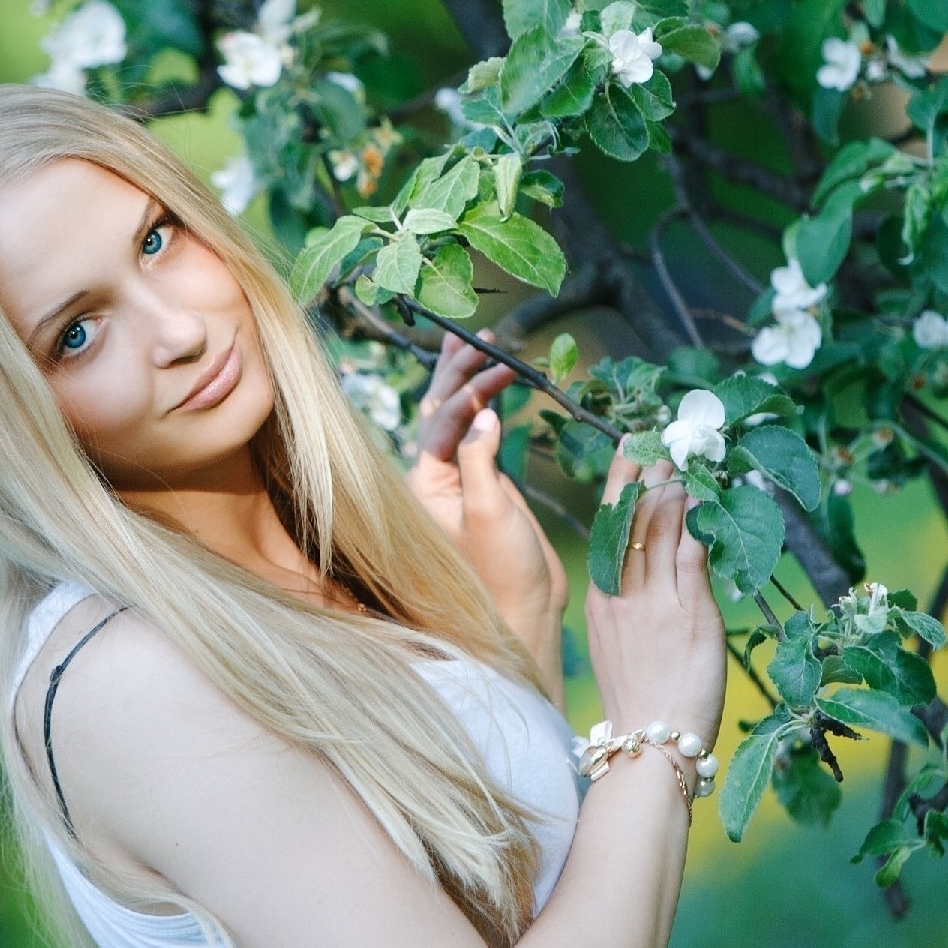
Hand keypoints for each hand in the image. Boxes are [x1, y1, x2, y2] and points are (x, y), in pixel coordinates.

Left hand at [406, 331, 568, 625]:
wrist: (524, 610)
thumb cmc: (502, 571)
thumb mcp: (488, 514)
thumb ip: (480, 462)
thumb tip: (485, 414)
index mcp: (424, 484)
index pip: (442, 422)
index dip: (469, 392)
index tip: (499, 369)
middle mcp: (434, 477)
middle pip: (440, 411)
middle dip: (458, 371)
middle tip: (478, 337)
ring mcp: (459, 478)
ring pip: (458, 418)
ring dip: (468, 380)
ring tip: (478, 343)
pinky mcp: (484, 484)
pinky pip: (480, 433)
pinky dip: (487, 405)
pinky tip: (495, 385)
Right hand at [583, 443, 727, 751]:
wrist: (652, 742)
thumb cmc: (639, 701)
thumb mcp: (617, 645)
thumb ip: (629, 605)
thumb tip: (647, 575)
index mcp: (601, 600)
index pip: (609, 530)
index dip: (619, 488)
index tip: (627, 455)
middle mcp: (622, 594)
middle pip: (632, 521)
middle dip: (645, 478)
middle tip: (657, 443)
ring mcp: (655, 602)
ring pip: (661, 531)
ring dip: (672, 491)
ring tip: (681, 462)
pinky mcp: (690, 614)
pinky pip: (693, 556)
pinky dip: (698, 524)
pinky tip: (704, 501)